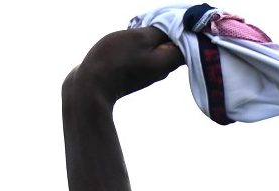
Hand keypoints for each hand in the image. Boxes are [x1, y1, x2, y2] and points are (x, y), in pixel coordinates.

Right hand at [67, 27, 184, 103]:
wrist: (91, 87)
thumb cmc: (115, 60)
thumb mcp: (140, 37)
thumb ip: (160, 31)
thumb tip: (174, 28)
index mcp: (169, 61)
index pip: (188, 42)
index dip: (183, 27)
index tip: (174, 16)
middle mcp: (163, 69)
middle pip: (173, 44)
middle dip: (167, 29)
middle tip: (154, 17)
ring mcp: (149, 72)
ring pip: (157, 48)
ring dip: (151, 35)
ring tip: (138, 25)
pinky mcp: (135, 72)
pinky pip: (143, 53)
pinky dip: (140, 43)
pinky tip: (129, 35)